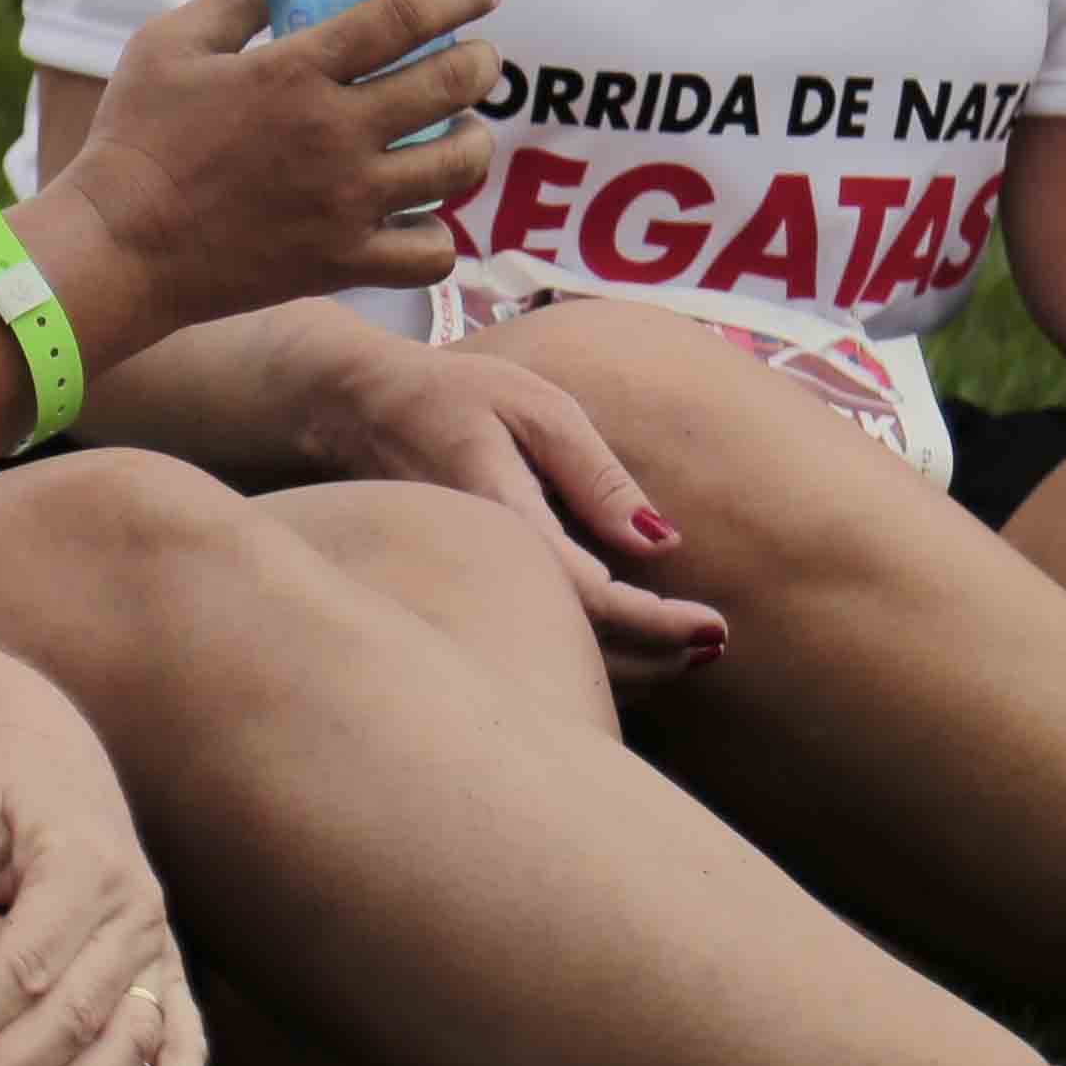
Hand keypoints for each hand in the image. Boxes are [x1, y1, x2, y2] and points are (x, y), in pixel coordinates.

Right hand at [39, 0, 505, 330]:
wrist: (116, 248)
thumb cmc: (134, 139)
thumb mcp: (170, 44)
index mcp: (294, 72)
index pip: (404, 18)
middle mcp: (334, 136)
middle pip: (450, 86)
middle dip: (481, 63)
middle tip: (479, 59)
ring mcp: (344, 204)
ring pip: (455, 169)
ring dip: (472, 142)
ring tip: (460, 133)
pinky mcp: (341, 263)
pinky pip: (429, 252)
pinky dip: (439, 233)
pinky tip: (423, 214)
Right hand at [308, 326, 734, 679]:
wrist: (351, 411)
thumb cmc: (451, 396)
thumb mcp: (536, 407)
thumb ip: (597, 475)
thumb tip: (662, 541)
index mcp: (504, 520)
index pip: (593, 598)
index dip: (657, 624)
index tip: (713, 628)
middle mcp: (480, 571)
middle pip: (576, 648)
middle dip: (653, 658)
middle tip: (713, 647)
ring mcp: (462, 593)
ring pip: (548, 659)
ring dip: (623, 669)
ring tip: (686, 656)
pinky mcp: (459, 598)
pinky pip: (527, 644)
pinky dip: (584, 656)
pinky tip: (627, 647)